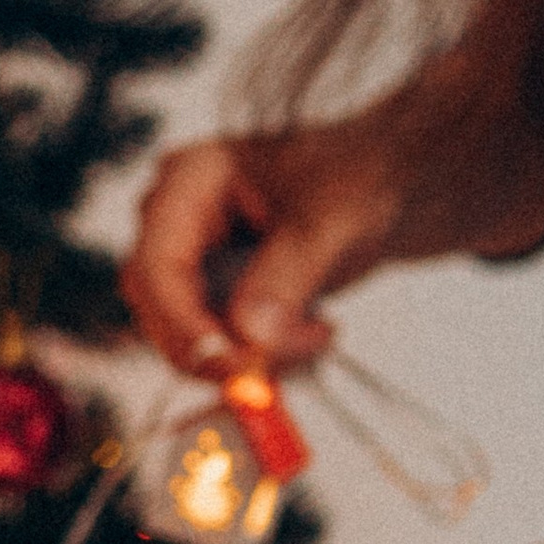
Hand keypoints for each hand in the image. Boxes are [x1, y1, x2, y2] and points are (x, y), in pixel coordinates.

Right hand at [123, 126, 407, 377]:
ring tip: (317, 334)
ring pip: (189, 337)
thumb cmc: (357, 178)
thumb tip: (250, 337)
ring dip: (251, 355)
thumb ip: (288, 276)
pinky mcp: (218, 294)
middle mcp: (178, 222)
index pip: (155, 266)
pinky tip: (312, 331)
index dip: (183, 324)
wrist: (388, 186)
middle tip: (279, 366)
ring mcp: (195, 261)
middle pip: (161, 308)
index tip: (230, 364)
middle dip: (220, 347)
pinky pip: (219, 343)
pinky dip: (263, 354)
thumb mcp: (330, 221)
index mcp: (189, 180)